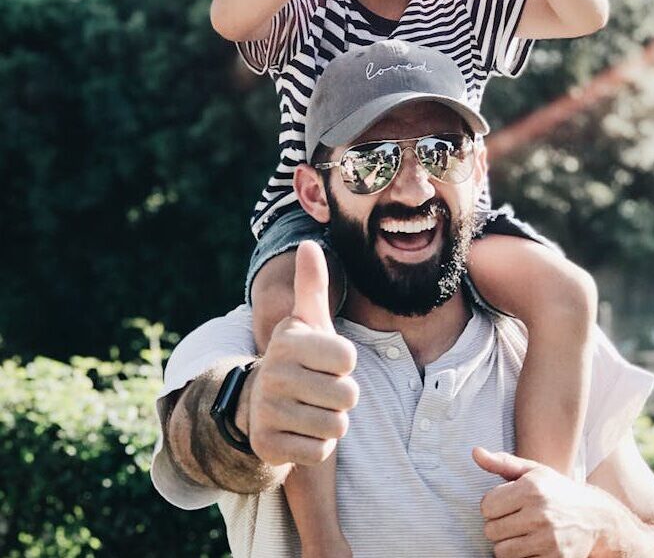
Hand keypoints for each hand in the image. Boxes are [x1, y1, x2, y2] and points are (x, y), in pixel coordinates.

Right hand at [247, 241, 358, 466]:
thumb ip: (313, 284)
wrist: (263, 404)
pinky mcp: (268, 446)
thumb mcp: (308, 321)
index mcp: (288, 341)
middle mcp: (273, 373)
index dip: (345, 363)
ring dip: (332, 421)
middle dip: (342, 396)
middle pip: (347, 395)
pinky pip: (321, 452)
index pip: (348, 358)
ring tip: (312, 408)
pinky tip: (301, 431)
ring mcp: (267, 411)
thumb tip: (309, 243)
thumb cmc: (301, 358)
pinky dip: (318, 445)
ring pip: (337, 425)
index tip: (326, 361)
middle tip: (320, 389)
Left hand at [474, 447, 602, 557]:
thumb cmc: (557, 490)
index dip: (491, 505)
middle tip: (513, 519)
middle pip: (491, 531)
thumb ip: (502, 462)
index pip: (486, 506)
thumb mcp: (533, 470)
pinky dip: (522, 557)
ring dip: (507, 544)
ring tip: (520, 533)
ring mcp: (548, 540)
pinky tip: (532, 545)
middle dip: (497, 526)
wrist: (597, 517)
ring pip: (502, 552)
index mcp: (531, 489)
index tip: (504, 504)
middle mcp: (539, 514)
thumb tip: (475, 452)